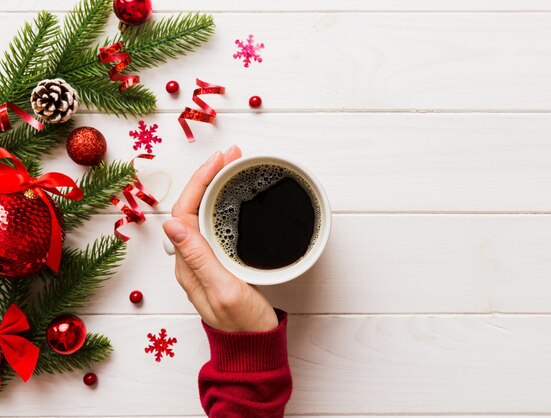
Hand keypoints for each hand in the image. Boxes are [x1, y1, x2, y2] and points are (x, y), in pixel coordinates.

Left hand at [163, 146, 278, 332]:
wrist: (253, 346)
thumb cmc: (243, 323)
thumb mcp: (224, 289)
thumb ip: (199, 257)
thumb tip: (172, 223)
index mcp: (189, 264)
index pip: (184, 211)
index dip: (199, 181)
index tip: (220, 161)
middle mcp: (191, 259)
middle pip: (191, 207)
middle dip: (208, 176)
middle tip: (231, 155)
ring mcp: (204, 260)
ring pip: (202, 213)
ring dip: (214, 187)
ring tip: (232, 167)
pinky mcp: (218, 262)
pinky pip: (213, 223)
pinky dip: (222, 203)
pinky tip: (233, 196)